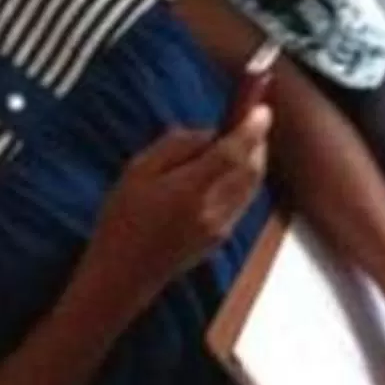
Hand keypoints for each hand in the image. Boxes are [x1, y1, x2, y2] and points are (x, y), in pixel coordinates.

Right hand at [90, 116, 269, 305]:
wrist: (123, 275)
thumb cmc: (122, 220)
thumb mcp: (138, 171)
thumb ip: (176, 146)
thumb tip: (209, 133)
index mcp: (189, 190)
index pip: (234, 153)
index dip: (251, 128)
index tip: (261, 109)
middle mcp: (212, 210)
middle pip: (251, 169)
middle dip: (257, 142)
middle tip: (253, 122)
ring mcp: (220, 228)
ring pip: (251, 186)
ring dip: (253, 161)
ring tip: (243, 142)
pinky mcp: (221, 239)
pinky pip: (242, 201)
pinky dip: (243, 180)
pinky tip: (228, 171)